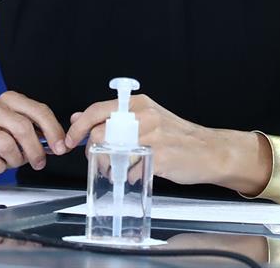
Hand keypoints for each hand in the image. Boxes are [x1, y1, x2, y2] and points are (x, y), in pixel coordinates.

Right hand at [0, 91, 68, 180]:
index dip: (53, 130)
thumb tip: (61, 144)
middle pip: (23, 127)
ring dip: (15, 160)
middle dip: (35, 150)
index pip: (38, 110)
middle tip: (38, 162)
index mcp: (10, 100)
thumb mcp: (21, 134)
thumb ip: (41, 135)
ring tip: (11, 161)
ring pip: (7, 144)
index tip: (60, 147)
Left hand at [65, 94, 241, 186]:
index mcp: (138, 104)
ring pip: (112, 152)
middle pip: (99, 133)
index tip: (68, 140)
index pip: (96, 110)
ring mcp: (153, 136)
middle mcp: (144, 116)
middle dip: (92, 151)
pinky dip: (129, 175)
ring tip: (118, 169)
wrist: (211, 150)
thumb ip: (114, 117)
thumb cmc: (177, 136)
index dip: (77, 127)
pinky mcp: (160, 156)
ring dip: (109, 165)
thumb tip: (79, 117)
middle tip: (97, 159)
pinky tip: (137, 173)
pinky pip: (131, 170)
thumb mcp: (145, 118)